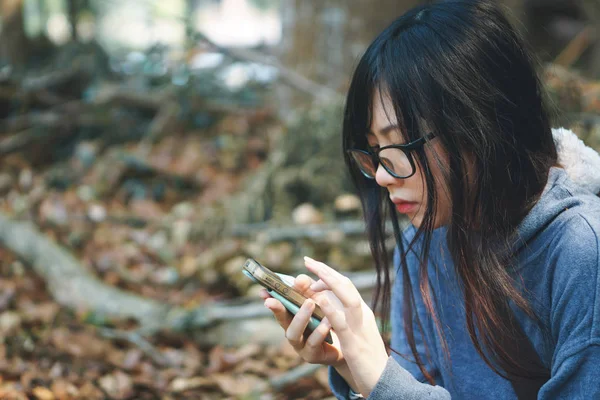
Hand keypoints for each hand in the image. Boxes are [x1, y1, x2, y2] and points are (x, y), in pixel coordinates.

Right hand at [259, 272, 345, 366]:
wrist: (348, 342)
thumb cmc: (330, 318)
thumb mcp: (320, 300)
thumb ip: (309, 290)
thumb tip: (298, 279)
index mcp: (292, 316)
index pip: (278, 306)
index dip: (270, 298)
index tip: (263, 290)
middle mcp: (293, 331)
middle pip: (281, 319)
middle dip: (277, 309)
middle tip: (275, 299)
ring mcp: (300, 345)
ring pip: (294, 333)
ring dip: (300, 317)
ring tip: (310, 302)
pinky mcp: (312, 355)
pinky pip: (313, 343)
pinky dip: (319, 331)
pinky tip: (327, 321)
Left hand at [304, 256, 388, 396]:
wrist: (383, 380)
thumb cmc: (368, 357)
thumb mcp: (357, 332)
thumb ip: (345, 317)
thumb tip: (330, 303)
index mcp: (362, 312)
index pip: (346, 285)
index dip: (329, 273)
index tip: (313, 264)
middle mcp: (363, 315)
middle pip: (347, 286)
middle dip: (326, 271)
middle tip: (308, 260)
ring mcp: (360, 328)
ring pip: (348, 298)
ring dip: (330, 283)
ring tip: (314, 270)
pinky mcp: (355, 344)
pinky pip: (343, 323)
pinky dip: (331, 309)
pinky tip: (319, 299)